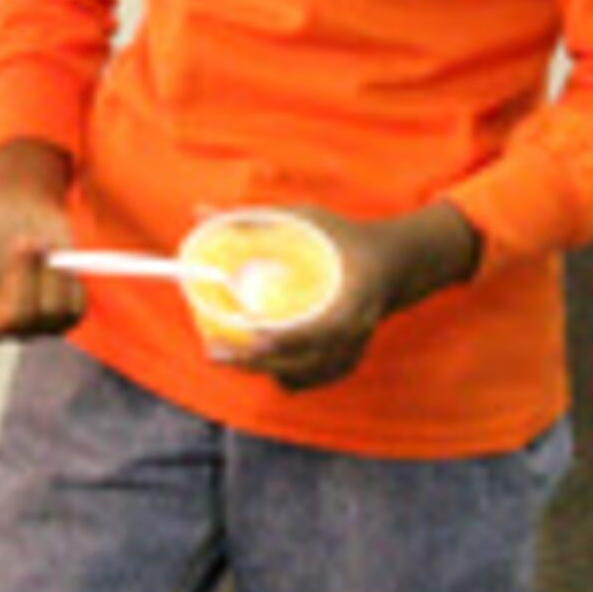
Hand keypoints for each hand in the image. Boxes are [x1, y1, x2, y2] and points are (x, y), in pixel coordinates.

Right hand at [0, 147, 78, 440]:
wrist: (29, 207)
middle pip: (16, 320)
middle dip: (24, 273)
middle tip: (23, 241)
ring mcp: (33, 327)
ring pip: (48, 312)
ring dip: (47, 269)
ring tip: (36, 244)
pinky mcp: (64, 318)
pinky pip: (72, 307)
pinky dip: (69, 276)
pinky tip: (57, 260)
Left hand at [205, 202, 480, 394]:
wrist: (392, 263)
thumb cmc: (346, 238)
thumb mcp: (304, 219)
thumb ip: (254, 219)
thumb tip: (199, 212)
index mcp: (354, 297)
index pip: (319, 329)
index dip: (283, 338)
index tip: (248, 332)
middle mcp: (356, 330)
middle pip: (302, 361)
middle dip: (255, 361)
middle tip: (215, 351)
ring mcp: (352, 350)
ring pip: (302, 375)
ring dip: (266, 369)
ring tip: (229, 355)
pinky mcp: (346, 361)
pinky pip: (309, 379)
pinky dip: (284, 374)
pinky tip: (260, 360)